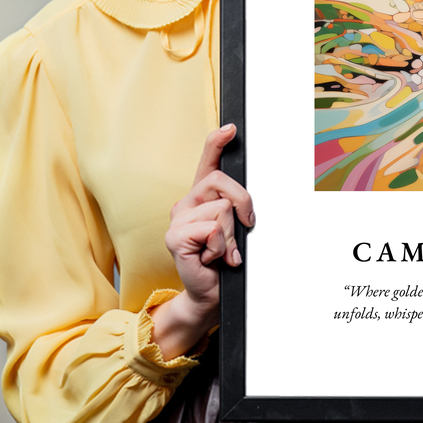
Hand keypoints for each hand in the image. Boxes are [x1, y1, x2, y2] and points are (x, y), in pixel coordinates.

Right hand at [150, 124, 254, 358]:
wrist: (210, 293)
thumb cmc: (224, 260)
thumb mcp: (235, 228)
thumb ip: (236, 209)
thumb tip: (247, 201)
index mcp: (201, 197)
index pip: (207, 162)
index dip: (217, 142)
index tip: (231, 128)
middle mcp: (186, 203)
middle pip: (222, 182)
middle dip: (243, 204)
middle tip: (244, 228)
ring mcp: (177, 219)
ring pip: (222, 209)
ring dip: (231, 235)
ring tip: (223, 251)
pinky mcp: (175, 237)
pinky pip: (212, 229)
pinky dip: (221, 247)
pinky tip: (212, 258)